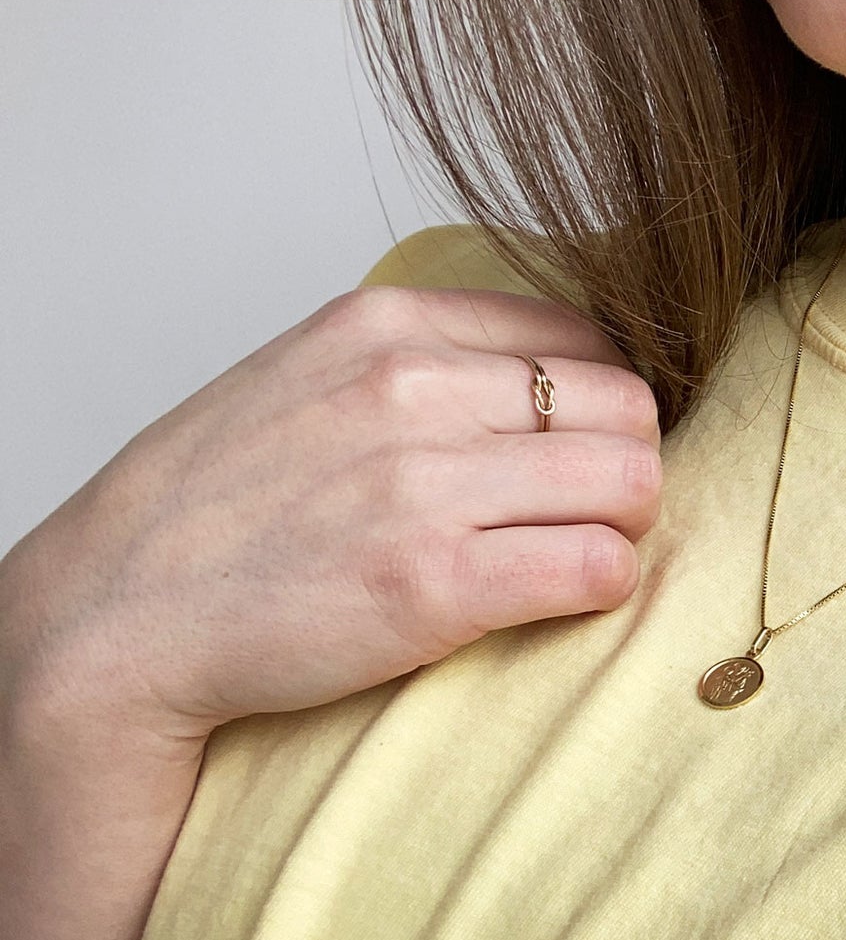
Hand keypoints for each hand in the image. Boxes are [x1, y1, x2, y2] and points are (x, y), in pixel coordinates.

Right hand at [0, 280, 662, 752]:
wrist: (119, 613)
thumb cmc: (220, 508)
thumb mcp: (313, 377)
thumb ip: (426, 363)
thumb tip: (546, 377)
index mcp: (390, 326)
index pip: (585, 335)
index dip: (602, 403)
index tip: (580, 449)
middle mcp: (413, 390)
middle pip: (628, 407)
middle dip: (628, 463)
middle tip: (589, 511)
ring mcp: (426, 487)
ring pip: (632, 483)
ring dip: (623, 526)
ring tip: (573, 554)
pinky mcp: (435, 586)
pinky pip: (598, 568)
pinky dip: (603, 586)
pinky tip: (560, 597)